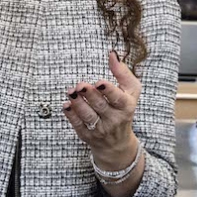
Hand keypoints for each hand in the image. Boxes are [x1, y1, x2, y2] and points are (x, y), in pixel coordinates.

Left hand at [63, 51, 141, 165]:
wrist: (117, 142)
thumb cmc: (124, 108)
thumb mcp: (131, 91)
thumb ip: (122, 72)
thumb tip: (112, 53)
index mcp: (126, 106)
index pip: (117, 99)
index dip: (108, 91)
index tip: (99, 82)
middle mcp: (114, 119)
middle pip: (100, 106)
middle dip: (89, 95)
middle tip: (80, 85)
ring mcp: (101, 129)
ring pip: (88, 116)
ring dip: (78, 104)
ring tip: (71, 93)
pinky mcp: (88, 135)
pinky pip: (78, 125)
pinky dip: (71, 115)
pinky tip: (66, 105)